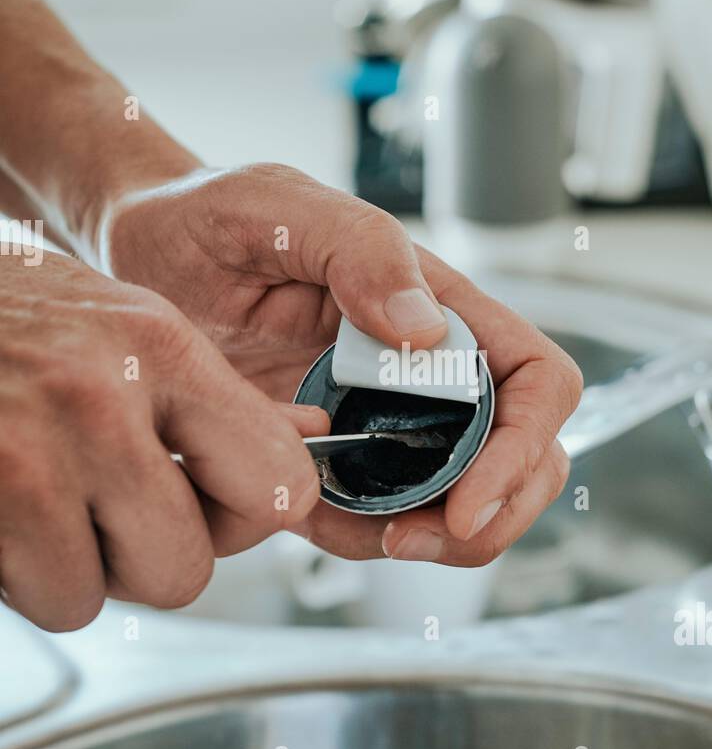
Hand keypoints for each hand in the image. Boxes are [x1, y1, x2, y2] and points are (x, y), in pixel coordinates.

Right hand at [0, 251, 325, 630]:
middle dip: (142, 555)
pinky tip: (1, 509)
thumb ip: (216, 399)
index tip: (210, 503)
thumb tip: (307, 449)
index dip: (245, 516)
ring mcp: (24, 454)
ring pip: (96, 597)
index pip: (279, 486)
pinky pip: (33, 600)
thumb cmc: (10, 323)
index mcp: (159, 347)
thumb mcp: (123, 327)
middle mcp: (98, 397)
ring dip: (68, 568)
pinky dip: (14, 574)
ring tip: (35, 498)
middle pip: (186, 567)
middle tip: (100, 505)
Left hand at [103, 164, 582, 565]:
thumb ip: (360, 250)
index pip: (536, 381)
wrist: (138, 252)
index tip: (468, 497)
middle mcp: (427, 368)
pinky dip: (363, 537)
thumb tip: (427, 331)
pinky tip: (312, 519)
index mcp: (439, 307)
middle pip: (523, 457)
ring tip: (374, 539)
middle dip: (494, 513)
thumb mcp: (277, 207)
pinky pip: (377, 516)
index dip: (524, 447)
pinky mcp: (334, 456)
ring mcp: (385, 418)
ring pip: (460, 500)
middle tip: (419, 541)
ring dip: (435, 540)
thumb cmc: (212, 216)